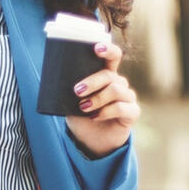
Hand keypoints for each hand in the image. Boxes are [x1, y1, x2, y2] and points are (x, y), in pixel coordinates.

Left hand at [64, 41, 139, 157]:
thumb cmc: (81, 117)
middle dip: (92, 82)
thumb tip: (56, 79)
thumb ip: (69, 90)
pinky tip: (94, 117)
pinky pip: (122, 107)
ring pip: (116, 89)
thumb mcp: (71, 102)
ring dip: (97, 98)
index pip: (113, 57)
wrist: (90, 141)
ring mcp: (128, 97)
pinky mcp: (132, 112)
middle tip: (77, 91)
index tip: (96, 48)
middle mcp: (119, 84)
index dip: (108, 50)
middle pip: (109, 75)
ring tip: (83, 107)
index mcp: (106, 76)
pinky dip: (106, 112)